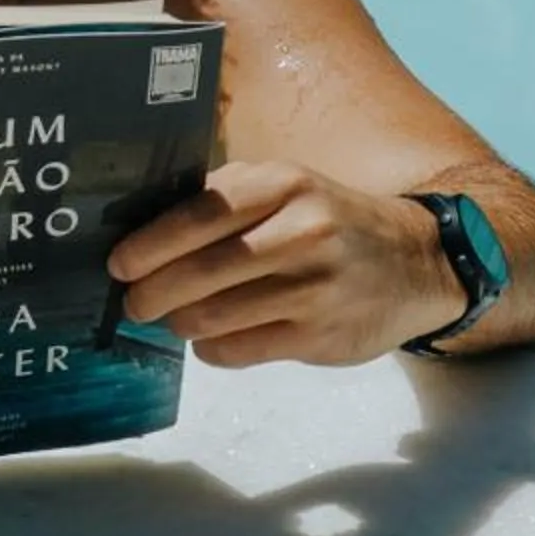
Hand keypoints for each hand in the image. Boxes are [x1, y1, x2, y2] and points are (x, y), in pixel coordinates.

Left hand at [105, 161, 463, 369]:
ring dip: (181, 322)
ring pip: (217, 316)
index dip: (151, 243)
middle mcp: (302, 231)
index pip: (201, 213)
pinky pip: (242, 351)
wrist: (416, 262)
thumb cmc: (328, 220)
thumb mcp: (286, 187)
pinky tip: (211, 340)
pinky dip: (214, 349)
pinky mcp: (322, 336)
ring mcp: (315, 287)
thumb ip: (225, 198)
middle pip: (202, 270)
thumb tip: (145, 229)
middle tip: (133, 302)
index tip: (118, 263)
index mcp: (285, 184)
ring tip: (172, 319)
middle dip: (153, 292)